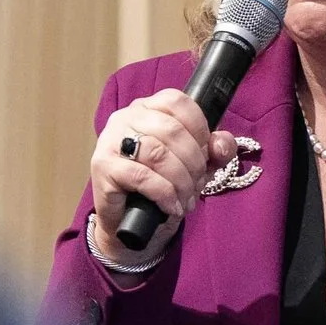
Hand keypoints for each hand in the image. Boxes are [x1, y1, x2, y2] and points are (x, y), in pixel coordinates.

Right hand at [89, 89, 238, 241]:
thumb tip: (222, 143)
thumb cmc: (159, 188)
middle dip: (194, 162)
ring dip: (181, 180)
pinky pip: (142, 176)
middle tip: (197, 184)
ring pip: (158, 153)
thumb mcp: (194, 167)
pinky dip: (164, 194)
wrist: (127, 223)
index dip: (199, 128)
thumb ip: (214, 151)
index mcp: (147, 108)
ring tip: (186, 198)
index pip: (178, 102)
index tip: (206, 155)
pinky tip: (172, 206)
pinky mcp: (103, 166)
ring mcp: (111, 140)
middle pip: (172, 130)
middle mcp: (125, 118)